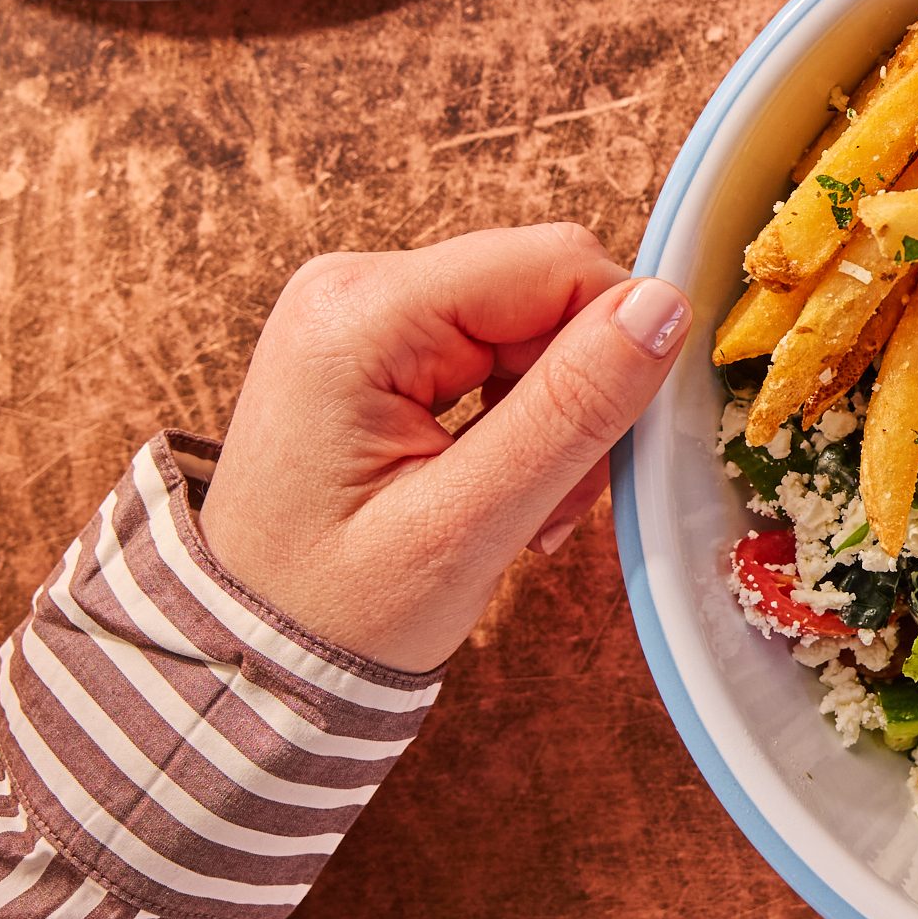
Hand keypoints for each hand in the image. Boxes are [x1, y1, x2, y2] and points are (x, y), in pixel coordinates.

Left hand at [200, 225, 690, 673]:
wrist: (252, 654)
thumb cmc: (334, 611)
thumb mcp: (465, 524)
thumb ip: (569, 410)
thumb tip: (664, 307)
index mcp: (361, 315)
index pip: (557, 264)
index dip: (616, 347)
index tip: (603, 455)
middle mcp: (355, 286)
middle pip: (548, 288)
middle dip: (582, 391)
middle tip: (556, 501)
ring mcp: (364, 311)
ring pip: (535, 322)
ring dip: (558, 415)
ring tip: (524, 510)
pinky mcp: (379, 341)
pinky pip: (500, 347)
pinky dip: (524, 419)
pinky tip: (498, 486)